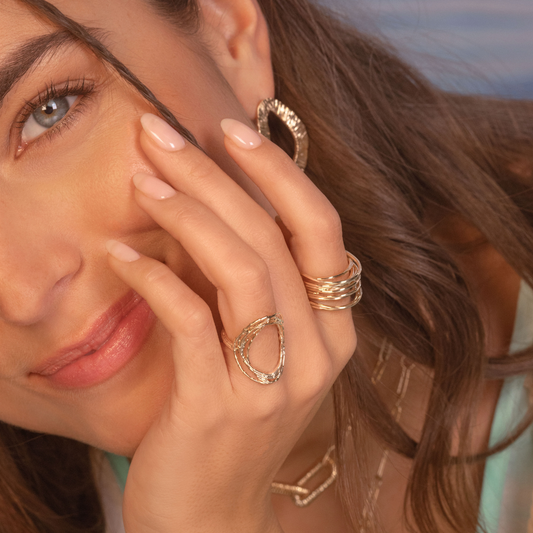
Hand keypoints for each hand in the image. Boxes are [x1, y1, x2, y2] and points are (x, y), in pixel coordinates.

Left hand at [106, 114, 356, 532]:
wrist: (213, 514)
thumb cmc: (234, 418)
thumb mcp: (264, 348)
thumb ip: (260, 286)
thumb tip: (221, 203)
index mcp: (334, 332)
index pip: (321, 231)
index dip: (280, 174)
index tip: (233, 129)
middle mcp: (317, 353)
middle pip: (273, 239)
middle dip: (215, 176)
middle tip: (161, 136)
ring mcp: (274, 383)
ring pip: (241, 271)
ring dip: (187, 215)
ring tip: (143, 181)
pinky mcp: (220, 407)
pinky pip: (191, 320)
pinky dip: (154, 277)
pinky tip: (120, 254)